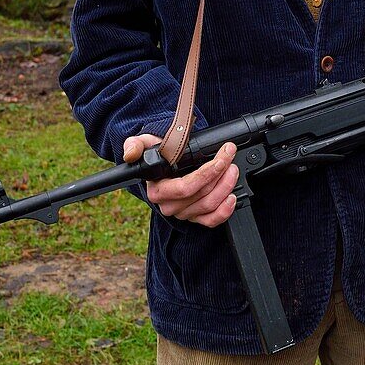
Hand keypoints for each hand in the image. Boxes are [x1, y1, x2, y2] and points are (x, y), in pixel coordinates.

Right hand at [122, 134, 238, 226]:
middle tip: (230, 158)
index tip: (222, 158)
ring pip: (209, 206)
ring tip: (233, 169)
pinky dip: (225, 211)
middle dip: (221, 175)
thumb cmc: (159, 152)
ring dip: (226, 187)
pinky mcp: (194, 218)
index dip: (206, 173)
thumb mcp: (145, 143)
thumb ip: (135, 144)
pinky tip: (232, 197)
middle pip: (201, 196)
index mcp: (158, 190)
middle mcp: (169, 205)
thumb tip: (131, 154)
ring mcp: (183, 213)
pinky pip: (211, 221)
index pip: (185, 187)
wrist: (167, 162)